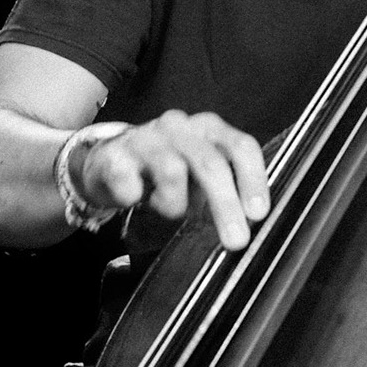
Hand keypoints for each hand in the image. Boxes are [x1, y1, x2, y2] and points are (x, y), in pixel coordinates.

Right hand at [77, 110, 270, 250]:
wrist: (108, 162)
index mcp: (208, 129)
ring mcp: (145, 138)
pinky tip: (134, 198)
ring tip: (168, 209)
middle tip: (235, 240)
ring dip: (174, 204)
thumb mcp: (201, 175)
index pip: (240, 146)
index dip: (253, 179)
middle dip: (226, 205)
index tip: (258, 213)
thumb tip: (250, 220)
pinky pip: (129, 184)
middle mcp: (179, 127)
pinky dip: (134, 198)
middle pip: (210, 163)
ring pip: (172, 171)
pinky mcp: (114, 155)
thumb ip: (227, 190)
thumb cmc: (165, 169)